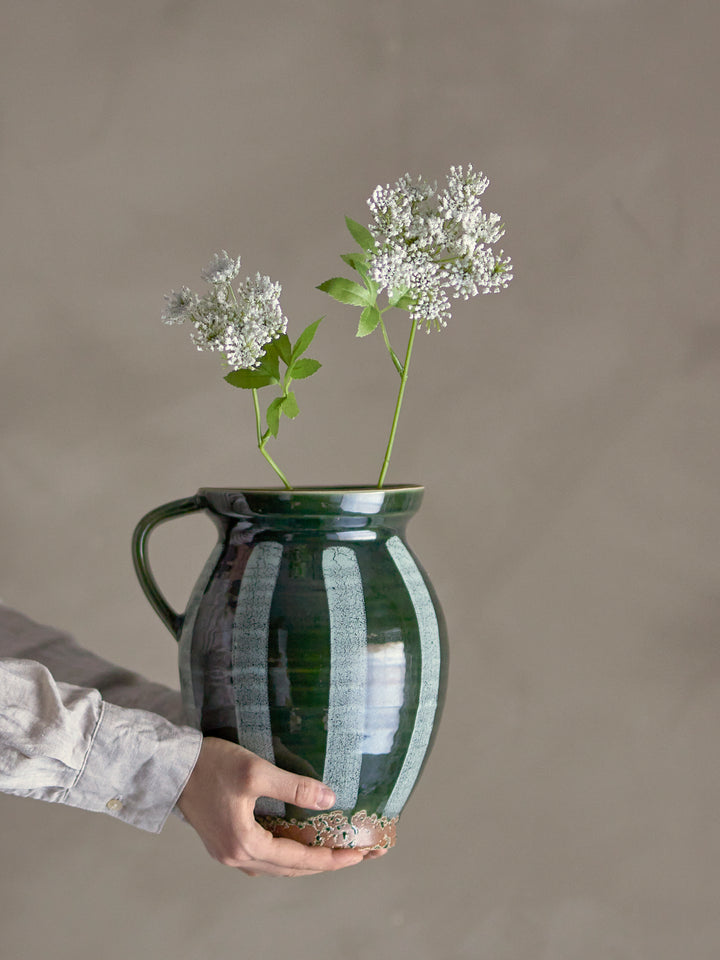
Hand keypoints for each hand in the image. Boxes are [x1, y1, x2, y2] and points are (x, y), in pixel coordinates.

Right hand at [177, 737, 382, 876]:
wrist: (167, 765)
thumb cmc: (209, 764)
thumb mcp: (256, 770)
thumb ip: (294, 786)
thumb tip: (330, 800)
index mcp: (245, 844)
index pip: (300, 859)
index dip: (332, 858)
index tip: (359, 855)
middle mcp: (236, 856)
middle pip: (290, 869)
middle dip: (324, 863)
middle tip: (354, 855)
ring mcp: (226, 852)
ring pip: (276, 866)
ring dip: (304, 861)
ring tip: (331, 851)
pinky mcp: (221, 842)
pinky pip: (261, 857)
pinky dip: (284, 853)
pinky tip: (294, 842)